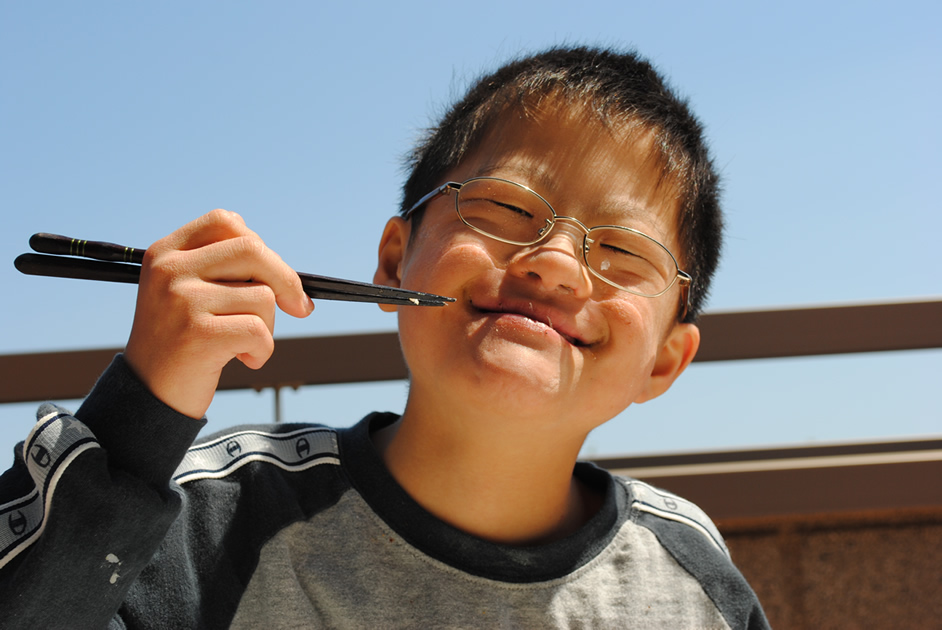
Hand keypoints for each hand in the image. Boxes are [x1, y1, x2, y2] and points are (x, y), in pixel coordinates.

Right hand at [124, 210, 313, 418]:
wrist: (147, 394)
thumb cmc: (181, 341)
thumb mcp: (186, 292)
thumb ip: (222, 268)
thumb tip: (285, 271)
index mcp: (165, 252)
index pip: (225, 222)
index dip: (260, 245)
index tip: (274, 274)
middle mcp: (170, 270)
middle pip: (252, 250)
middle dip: (286, 281)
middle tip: (299, 307)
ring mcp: (182, 300)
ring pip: (263, 296)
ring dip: (268, 326)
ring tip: (244, 344)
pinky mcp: (199, 334)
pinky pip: (260, 331)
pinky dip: (263, 351)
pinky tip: (245, 360)